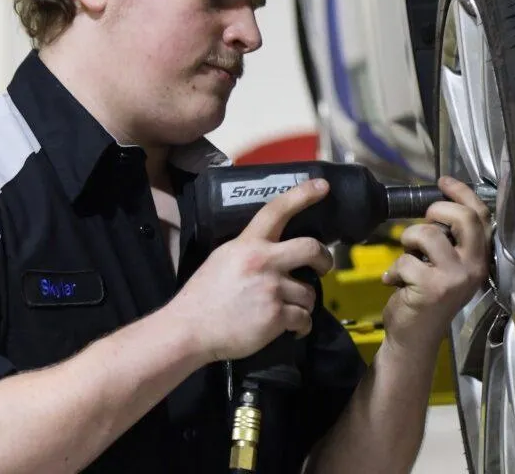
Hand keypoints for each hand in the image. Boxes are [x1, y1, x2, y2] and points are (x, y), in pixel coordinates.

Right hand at [168, 178, 334, 363]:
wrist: (190, 329)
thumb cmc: (204, 296)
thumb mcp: (223, 259)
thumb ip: (249, 251)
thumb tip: (274, 251)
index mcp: (247, 244)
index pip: (276, 210)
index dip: (302, 195)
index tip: (322, 185)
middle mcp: (263, 261)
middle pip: (311, 248)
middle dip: (324, 258)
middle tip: (323, 266)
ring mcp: (272, 288)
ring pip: (309, 293)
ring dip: (303, 303)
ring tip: (289, 310)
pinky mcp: (277, 315)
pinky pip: (303, 319)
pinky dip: (300, 326)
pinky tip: (292, 328)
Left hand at [381, 176, 491, 351]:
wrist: (414, 338)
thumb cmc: (427, 298)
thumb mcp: (446, 267)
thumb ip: (449, 241)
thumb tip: (436, 207)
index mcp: (480, 259)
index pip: (481, 217)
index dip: (463, 193)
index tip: (443, 181)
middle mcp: (474, 267)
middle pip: (463, 218)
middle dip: (437, 209)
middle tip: (423, 219)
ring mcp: (455, 278)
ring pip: (428, 234)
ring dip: (408, 240)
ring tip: (405, 258)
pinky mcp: (433, 288)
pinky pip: (405, 260)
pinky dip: (394, 269)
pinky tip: (394, 282)